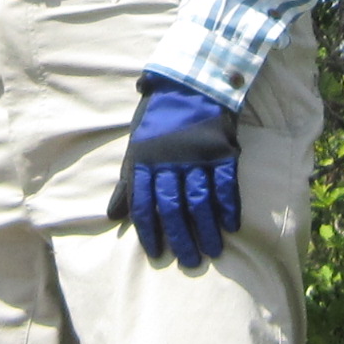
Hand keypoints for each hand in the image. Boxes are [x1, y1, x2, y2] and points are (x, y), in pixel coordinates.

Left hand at [112, 70, 240, 264]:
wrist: (190, 82)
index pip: (143, 204)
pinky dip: (228, 206)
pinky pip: (225, 184)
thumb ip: (127, 182)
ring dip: (207, 228)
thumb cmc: (159, 119)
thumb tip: (112, 216)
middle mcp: (169, 161)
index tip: (157, 253)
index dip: (149, 231)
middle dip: (181, 237)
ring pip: (200, 200)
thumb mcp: (136, 146)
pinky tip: (231, 225)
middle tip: (189, 261)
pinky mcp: (221, 150)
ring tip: (212, 250)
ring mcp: (196, 156)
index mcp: (144, 160)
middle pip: (172, 207)